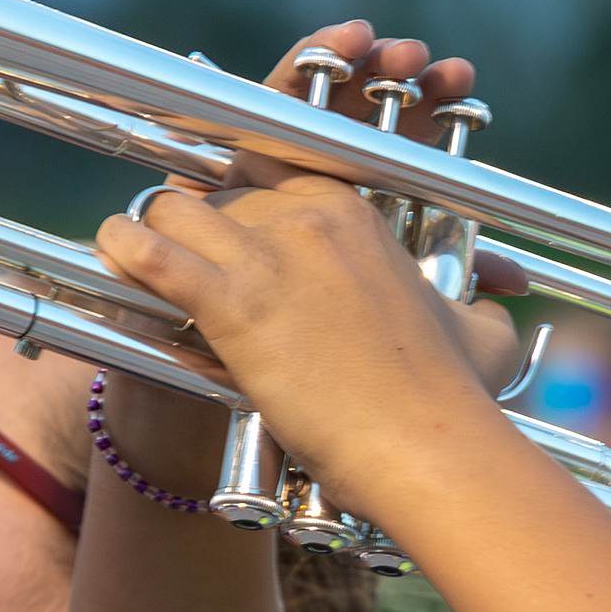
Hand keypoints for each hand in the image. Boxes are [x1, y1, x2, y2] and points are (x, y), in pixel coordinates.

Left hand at [98, 23, 522, 506]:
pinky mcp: (235, 303)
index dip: (240, 188)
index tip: (223, 213)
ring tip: (136, 252)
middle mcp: (310, 217)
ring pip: (177, 207)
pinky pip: (154, 253)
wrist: (428, 444)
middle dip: (196, 220)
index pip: (273, 167)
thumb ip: (479, 306)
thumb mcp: (478, 333)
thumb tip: (497, 306)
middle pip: (220, 188)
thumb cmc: (454, 396)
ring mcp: (271, 254)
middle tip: (180, 252)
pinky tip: (113, 251)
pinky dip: (124, 249)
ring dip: (152, 228)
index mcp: (356, 212)